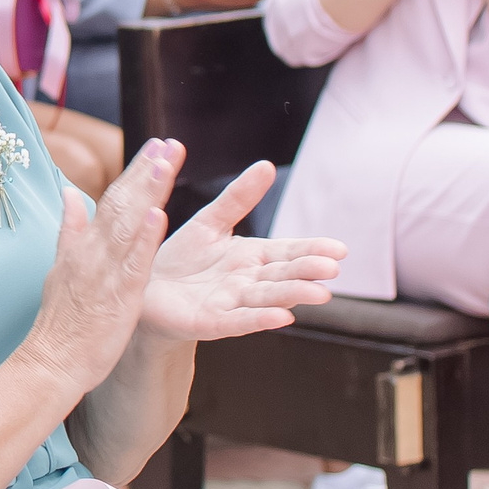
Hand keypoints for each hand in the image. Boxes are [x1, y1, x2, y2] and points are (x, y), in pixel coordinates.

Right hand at [23, 140, 179, 392]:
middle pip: (122, 203)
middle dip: (146, 171)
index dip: (135, 172)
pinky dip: (144, 238)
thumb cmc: (61, 322)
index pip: (111, 199)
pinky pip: (134, 263)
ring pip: (129, 224)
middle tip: (168, 144)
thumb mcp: (61, 269)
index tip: (155, 147)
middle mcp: (93, 252)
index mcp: (83, 246)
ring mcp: (105, 272)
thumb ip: (70, 230)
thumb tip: (70, 194)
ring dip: (148, 191)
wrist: (50, 361)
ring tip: (165, 162)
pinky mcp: (118, 296)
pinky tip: (157, 215)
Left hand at [136, 159, 342, 340]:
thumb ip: (238, 199)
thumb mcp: (210, 222)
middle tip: (332, 269)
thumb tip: (267, 165)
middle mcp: (249, 282)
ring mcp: (233, 304)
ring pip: (267, 299)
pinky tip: (282, 318)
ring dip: (292, 296)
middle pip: (283, 275)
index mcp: (253, 257)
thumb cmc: (184, 258)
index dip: (312, 250)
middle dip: (307, 273)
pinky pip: (239, 321)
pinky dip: (259, 319)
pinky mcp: (211, 323)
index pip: (288, 252)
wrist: (148, 291)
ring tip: (319, 294)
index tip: (340, 249)